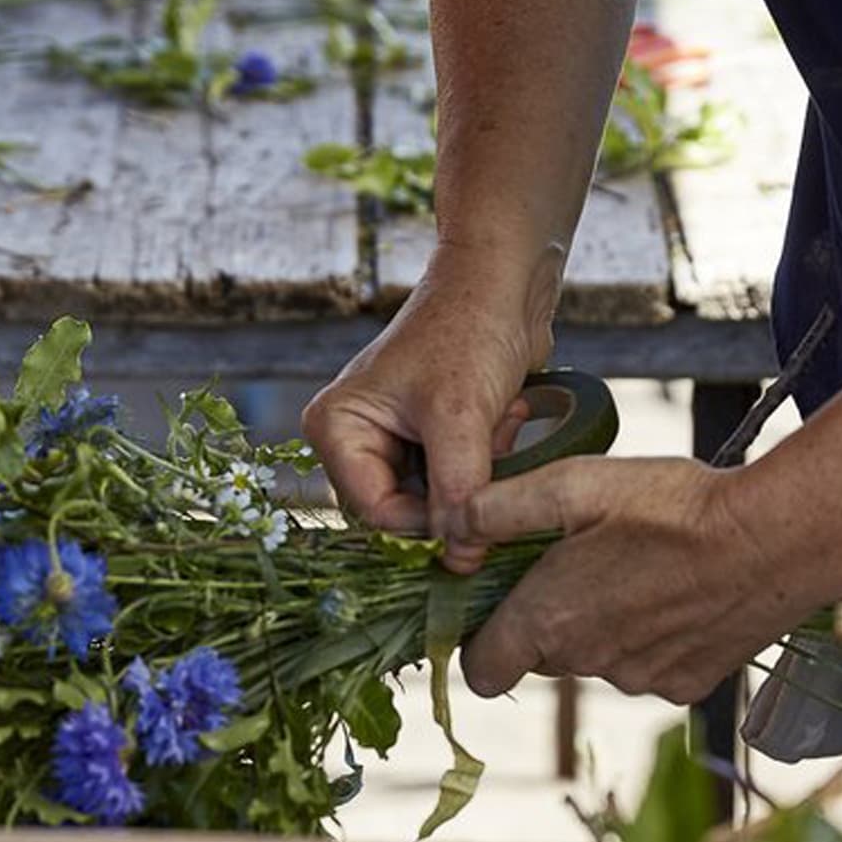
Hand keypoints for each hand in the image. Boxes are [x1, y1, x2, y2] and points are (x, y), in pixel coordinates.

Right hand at [303, 248, 556, 567]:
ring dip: (478, 475)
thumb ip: (458, 493)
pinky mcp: (430, 440)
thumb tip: (460, 559)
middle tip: (494, 449)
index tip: (479, 515)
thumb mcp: (460, 418)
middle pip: (403, 511)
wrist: (505, 282)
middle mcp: (355, 439)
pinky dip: (488, 461)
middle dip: (456, 493)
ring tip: (501, 422)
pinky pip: (457, 481)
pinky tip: (505, 418)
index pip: (375, 512)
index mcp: (336, 429)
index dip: (427, 524)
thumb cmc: (469, 330)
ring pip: (436, 500)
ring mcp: (393, 441)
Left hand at [450, 456, 841, 703]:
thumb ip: (498, 508)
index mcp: (547, 622)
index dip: (478, 639)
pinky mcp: (685, 686)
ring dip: (600, 625)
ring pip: (595, 660)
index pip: (479, 671)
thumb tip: (450, 528)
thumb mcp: (574, 484)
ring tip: (635, 567)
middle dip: (544, 618)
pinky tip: (676, 592)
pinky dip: (650, 638)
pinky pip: (646, 668)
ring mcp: (639, 681)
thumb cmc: (674, 506)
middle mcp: (587, 664)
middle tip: (574, 560)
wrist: (778, 540)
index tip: (496, 599)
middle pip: (539, 657)